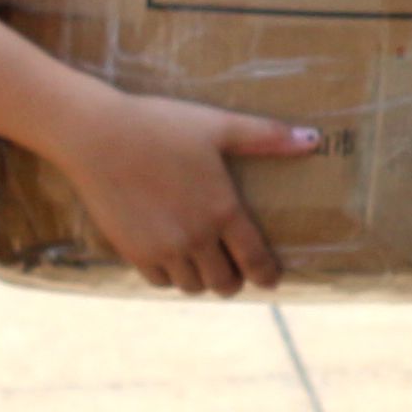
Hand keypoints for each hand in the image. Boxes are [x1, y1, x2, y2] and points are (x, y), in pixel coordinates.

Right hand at [57, 89, 323, 297]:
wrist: (97, 136)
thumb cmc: (161, 126)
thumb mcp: (219, 125)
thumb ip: (266, 137)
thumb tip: (313, 139)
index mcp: (222, 211)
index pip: (254, 259)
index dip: (266, 275)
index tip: (272, 280)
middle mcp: (195, 238)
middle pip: (223, 282)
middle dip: (234, 279)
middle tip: (235, 269)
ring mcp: (162, 249)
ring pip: (192, 286)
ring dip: (202, 279)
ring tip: (204, 264)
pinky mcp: (132, 252)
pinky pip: (160, 281)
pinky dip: (170, 276)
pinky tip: (173, 259)